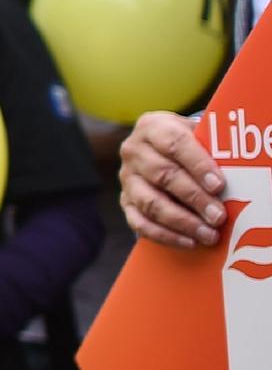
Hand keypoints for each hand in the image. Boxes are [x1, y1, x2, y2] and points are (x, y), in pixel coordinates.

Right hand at [120, 110, 227, 247]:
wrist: (161, 151)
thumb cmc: (188, 145)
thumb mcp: (197, 135)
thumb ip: (212, 147)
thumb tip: (243, 167)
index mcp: (152, 127)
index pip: (174, 143)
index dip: (198, 164)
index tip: (219, 185)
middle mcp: (134, 151)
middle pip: (162, 175)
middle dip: (194, 198)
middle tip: (219, 217)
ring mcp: (127, 178)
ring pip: (150, 202)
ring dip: (181, 221)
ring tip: (208, 234)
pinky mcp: (125, 201)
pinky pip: (139, 222)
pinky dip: (164, 235)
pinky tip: (189, 242)